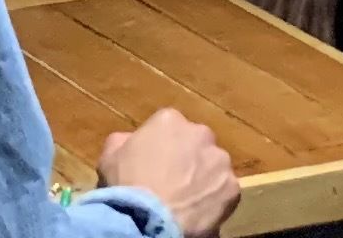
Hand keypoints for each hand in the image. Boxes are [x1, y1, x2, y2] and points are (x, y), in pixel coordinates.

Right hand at [99, 105, 237, 236]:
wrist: (149, 220)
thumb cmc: (127, 186)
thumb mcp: (110, 157)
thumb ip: (124, 140)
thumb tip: (130, 141)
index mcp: (170, 120)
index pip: (170, 128)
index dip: (163, 148)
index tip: (156, 165)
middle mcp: (200, 133)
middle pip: (196, 144)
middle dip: (188, 160)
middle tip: (174, 183)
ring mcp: (219, 160)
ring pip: (213, 168)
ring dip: (204, 179)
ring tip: (187, 201)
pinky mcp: (232, 187)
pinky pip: (223, 193)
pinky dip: (214, 202)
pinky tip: (198, 213)